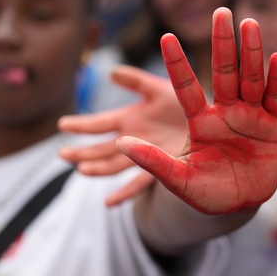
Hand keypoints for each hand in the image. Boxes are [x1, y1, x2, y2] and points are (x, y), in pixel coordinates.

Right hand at [59, 65, 187, 205]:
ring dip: (98, 169)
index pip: (100, 123)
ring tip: (83, 171)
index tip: (62, 125)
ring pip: (115, 165)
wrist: (214, 124)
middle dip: (83, 151)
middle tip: (63, 155)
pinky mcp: (161, 169)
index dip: (82, 125)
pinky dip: (124, 193)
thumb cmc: (188, 101)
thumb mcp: (160, 88)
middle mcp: (133, 140)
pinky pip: (140, 183)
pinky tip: (109, 203)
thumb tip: (110, 72)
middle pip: (101, 148)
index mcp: (130, 118)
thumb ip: (136, 81)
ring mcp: (145, 156)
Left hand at [118, 7, 276, 215]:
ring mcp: (251, 116)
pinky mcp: (274, 127)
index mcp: (200, 121)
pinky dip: (276, 80)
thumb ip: (152, 161)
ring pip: (251, 79)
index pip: (186, 86)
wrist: (240, 206)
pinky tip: (276, 58)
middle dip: (223, 43)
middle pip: (225, 72)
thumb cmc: (206, 193)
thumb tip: (120, 142)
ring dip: (252, 52)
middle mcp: (226, 112)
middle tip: (221, 11)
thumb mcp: (178, 179)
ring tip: (250, 23)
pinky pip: (275, 99)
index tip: (166, 37)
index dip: (177, 63)